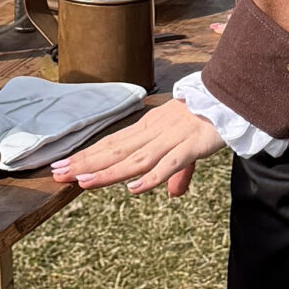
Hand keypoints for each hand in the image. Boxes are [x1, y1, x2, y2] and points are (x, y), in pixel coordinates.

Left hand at [49, 99, 221, 196]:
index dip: (87, 155)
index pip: (112, 143)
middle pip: (115, 150)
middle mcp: (154, 131)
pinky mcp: (191, 145)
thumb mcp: (187, 147)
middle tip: (57, 174)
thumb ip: (177, 172)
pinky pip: (168, 163)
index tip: (63, 166)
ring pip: (134, 158)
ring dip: (108, 171)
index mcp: (149, 128)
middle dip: (86, 162)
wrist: (232, 95)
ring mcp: (171, 138)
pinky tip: (134, 188)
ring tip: (84, 182)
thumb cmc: (208, 116)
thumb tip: (171, 193)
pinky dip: (151, 176)